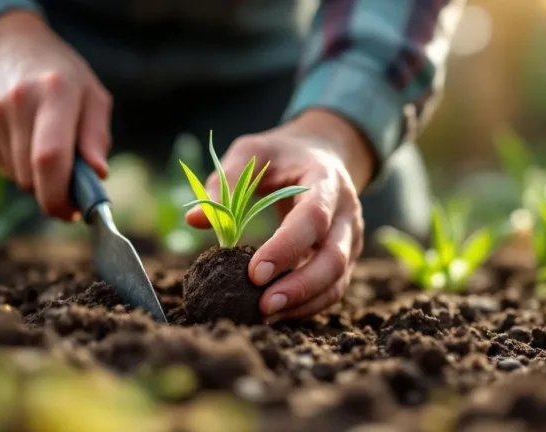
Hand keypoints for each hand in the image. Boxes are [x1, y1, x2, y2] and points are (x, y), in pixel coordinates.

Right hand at [0, 11, 111, 219]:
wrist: (5, 45)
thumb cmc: (60, 74)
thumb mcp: (92, 95)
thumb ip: (97, 136)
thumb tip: (97, 174)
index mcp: (54, 93)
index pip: (50, 158)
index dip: (60, 195)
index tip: (74, 210)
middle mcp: (19, 103)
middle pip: (32, 177)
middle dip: (53, 191)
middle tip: (70, 184)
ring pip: (18, 178)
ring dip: (37, 178)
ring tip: (47, 147)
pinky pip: (4, 168)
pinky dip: (21, 166)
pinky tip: (27, 139)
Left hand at [185, 109, 374, 322]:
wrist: (324, 153)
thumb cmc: (282, 155)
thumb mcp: (252, 152)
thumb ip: (225, 181)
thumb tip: (196, 219)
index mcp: (326, 181)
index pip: (313, 218)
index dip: (286, 248)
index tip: (253, 272)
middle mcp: (346, 213)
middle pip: (334, 259)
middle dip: (298, 287)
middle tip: (262, 305)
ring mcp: (349, 239)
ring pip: (337, 281)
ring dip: (303, 303)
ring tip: (264, 316)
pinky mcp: (344, 259)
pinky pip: (332, 289)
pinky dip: (306, 306)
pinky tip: (276, 313)